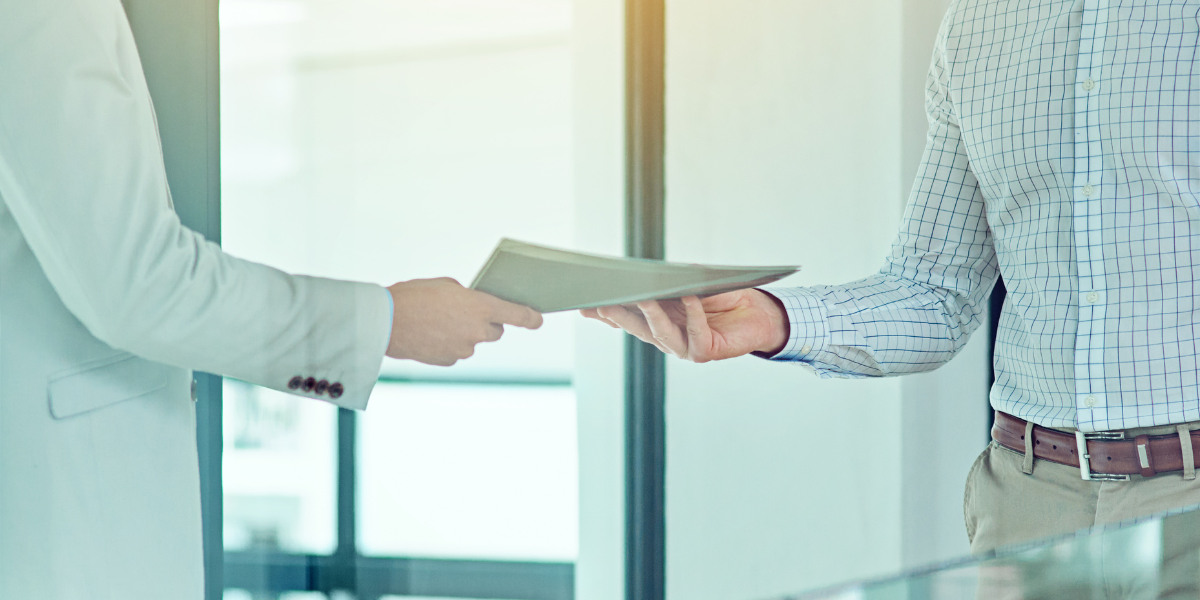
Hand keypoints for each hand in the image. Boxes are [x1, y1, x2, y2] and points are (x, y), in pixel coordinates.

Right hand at [386, 278, 542, 365]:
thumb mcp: (446, 285)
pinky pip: (456, 351)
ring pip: (473, 341)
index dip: (531, 318)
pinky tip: (431, 333)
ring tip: (438, 321)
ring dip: (464, 333)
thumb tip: (473, 306)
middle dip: (486, 323)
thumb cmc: (414, 296)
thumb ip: (468, 296)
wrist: (386, 322)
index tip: (538, 319)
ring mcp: (464, 349)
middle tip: (465, 313)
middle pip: (495, 331)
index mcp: (481, 307)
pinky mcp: (450, 360)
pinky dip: (449, 343)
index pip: (518, 315)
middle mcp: (478, 331)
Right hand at [580, 289, 788, 362]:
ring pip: (660, 334)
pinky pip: (695, 334)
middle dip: (617, 316)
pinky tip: (689, 297)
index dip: (605, 314)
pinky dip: (693, 314)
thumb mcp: (690, 284)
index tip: (584, 305)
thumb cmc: (723, 297)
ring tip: (644, 297)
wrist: (757, 314)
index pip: (626, 318)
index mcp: (658, 321)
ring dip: (651, 315)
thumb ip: (671, 281)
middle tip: (601, 303)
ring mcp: (684, 347)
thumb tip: (651, 269)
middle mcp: (667, 337)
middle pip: (636, 327)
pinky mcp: (705, 352)